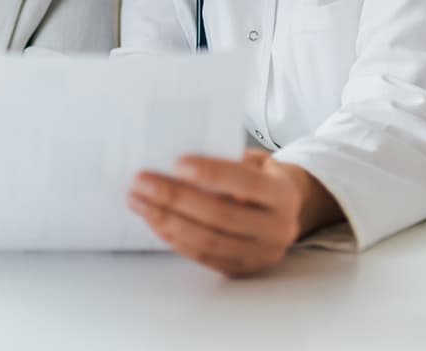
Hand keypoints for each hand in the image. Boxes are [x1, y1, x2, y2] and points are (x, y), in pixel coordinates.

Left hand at [127, 150, 341, 277]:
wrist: (287, 209)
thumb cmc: (261, 176)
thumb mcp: (256, 160)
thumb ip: (228, 158)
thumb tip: (176, 154)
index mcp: (283, 194)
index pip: (246, 183)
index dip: (212, 173)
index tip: (177, 162)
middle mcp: (278, 229)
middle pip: (221, 215)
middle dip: (175, 198)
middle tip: (141, 181)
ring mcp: (260, 254)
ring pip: (208, 240)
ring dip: (166, 219)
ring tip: (138, 200)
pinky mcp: (241, 270)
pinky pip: (203, 256)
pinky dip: (174, 237)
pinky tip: (153, 219)